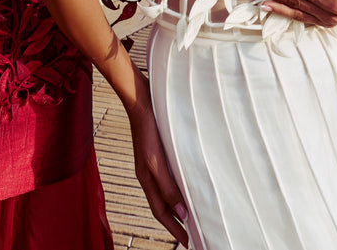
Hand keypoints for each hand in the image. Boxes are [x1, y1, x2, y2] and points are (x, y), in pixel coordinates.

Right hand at [126, 75, 188, 245]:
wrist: (142, 100)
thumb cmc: (147, 129)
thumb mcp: (157, 162)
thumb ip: (168, 187)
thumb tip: (182, 213)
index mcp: (147, 179)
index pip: (161, 212)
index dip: (174, 229)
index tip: (188, 243)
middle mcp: (150, 174)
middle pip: (164, 205)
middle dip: (177, 221)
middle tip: (193, 233)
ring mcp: (154, 162)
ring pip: (168, 191)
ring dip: (179, 204)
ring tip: (193, 214)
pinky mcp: (160, 151)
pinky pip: (171, 176)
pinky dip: (179, 186)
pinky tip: (189, 183)